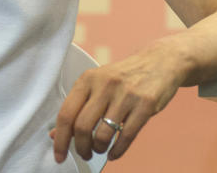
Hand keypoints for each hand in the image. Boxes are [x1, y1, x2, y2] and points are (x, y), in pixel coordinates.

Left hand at [50, 42, 186, 163]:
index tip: (59, 155)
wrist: (160, 61)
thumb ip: (78, 106)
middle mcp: (105, 85)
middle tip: (84, 153)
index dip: (60, 139)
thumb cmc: (124, 76)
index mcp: (88, 79)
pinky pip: (126, 136)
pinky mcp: (145, 104)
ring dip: (99, 149)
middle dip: (81, 147)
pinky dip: (117, 151)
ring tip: (100, 149)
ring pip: (103, 134)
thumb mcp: (98, 83)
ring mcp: (126, 94)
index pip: (66, 113)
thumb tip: (56, 134)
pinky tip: (113, 153)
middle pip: (82, 126)